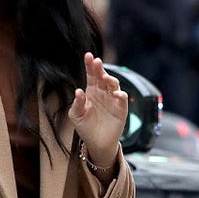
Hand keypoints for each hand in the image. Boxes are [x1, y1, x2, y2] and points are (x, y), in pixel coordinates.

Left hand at [68, 53, 127, 167]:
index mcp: (91, 91)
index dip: (90, 66)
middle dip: (99, 69)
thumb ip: (77, 104)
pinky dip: (120, 95)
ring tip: (104, 78)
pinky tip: (116, 93)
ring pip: (114, 85)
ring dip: (110, 80)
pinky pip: (122, 99)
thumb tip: (78, 91)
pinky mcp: (121, 109)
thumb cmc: (85, 126)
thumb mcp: (76, 115)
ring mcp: (112, 100)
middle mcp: (103, 93)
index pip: (91, 76)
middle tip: (96, 61)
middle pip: (102, 77)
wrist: (96, 142)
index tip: (88, 55)